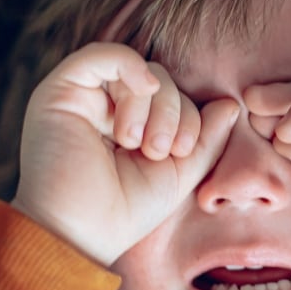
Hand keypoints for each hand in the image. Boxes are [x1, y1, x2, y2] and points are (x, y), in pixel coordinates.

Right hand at [12, 43, 238, 264]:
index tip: (181, 152)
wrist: (81, 235)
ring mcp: (79, 99)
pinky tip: (144, 88)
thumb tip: (232, 104)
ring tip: (138, 143)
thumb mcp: (179, 173)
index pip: (170, 98)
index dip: (187, 115)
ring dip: (150, 102)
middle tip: (159, 150)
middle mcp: (101, 109)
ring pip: (132, 68)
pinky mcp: (59, 92)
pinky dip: (129, 64)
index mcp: (128, 126)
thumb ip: (205, 139)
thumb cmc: (126, 212)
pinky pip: (99, 54)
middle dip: (171, 110)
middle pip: (155, 80)